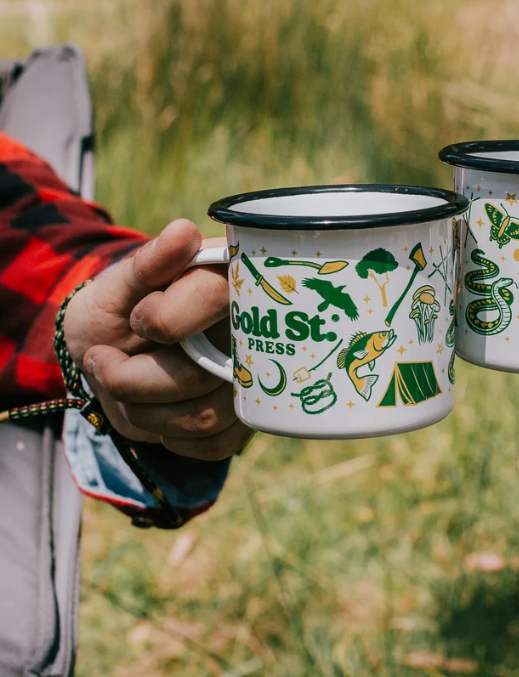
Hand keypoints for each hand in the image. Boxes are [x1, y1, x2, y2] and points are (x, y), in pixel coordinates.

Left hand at [63, 219, 249, 459]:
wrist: (112, 355)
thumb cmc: (116, 311)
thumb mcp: (116, 285)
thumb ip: (147, 263)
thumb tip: (184, 232)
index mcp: (229, 281)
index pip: (217, 296)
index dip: (166, 320)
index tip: (137, 320)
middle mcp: (254, 329)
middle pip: (203, 374)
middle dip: (133, 380)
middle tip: (102, 363)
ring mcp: (257, 377)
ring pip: (206, 416)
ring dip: (145, 413)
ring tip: (120, 388)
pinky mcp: (250, 417)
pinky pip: (216, 445)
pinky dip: (172, 437)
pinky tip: (157, 414)